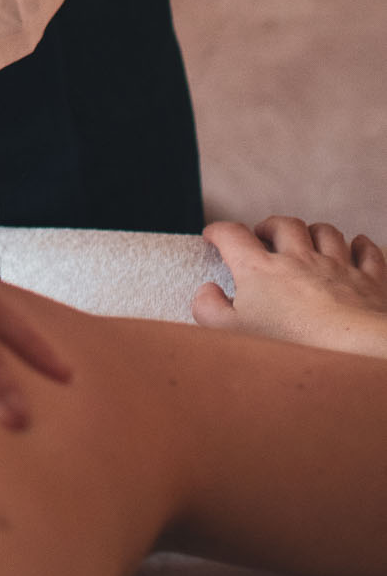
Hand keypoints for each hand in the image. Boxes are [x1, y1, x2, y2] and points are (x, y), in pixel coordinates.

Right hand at [195, 216, 386, 353]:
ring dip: (313, 232)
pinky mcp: (368, 281)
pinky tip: (357, 245)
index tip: (212, 236)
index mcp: (261, 270)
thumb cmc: (291, 344)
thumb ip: (209, 310)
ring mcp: (336, 267)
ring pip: (325, 232)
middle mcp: (299, 259)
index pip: (233, 235)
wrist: (354, 350)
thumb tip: (206, 291)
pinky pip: (366, 252)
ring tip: (306, 239)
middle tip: (263, 236)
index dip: (219, 231)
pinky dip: (360, 245)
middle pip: (284, 225)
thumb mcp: (233, 334)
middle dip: (270, 226)